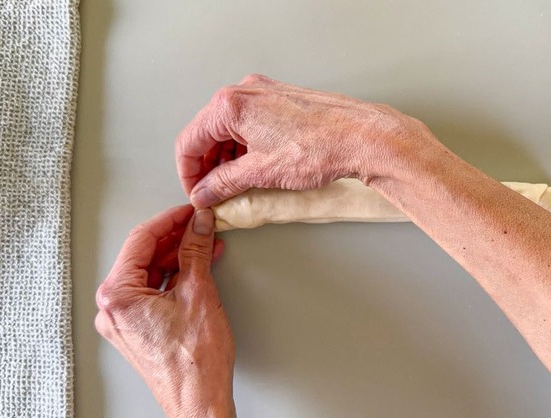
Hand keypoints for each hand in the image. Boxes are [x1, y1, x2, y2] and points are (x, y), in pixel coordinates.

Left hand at [95, 205, 235, 417]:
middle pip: (144, 257)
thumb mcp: (199, 293)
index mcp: (117, 296)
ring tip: (206, 243)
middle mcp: (112, 308)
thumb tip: (199, 225)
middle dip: (175, 239)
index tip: (190, 210)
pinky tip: (197, 267)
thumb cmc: (195, 363)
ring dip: (178, 257)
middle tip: (201, 224)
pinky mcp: (137, 330)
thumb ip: (196, 251)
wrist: (199, 401)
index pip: (141, 240)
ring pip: (150, 274)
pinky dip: (174, 278)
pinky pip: (153, 292)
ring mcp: (123, 321)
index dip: (170, 220)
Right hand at [175, 74, 442, 207]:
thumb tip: (206, 192)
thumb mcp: (260, 172)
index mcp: (230, 105)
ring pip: (231, 129)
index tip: (195, 192)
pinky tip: (255, 167)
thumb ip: (224, 183)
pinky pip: (252, 124)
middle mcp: (246, 91)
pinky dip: (247, 147)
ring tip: (235, 185)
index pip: (190, 140)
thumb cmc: (320, 147)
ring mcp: (266, 93)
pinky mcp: (284, 100)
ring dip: (227, 157)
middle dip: (207, 165)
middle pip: (209, 132)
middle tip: (212, 192)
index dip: (188, 172)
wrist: (362, 137)